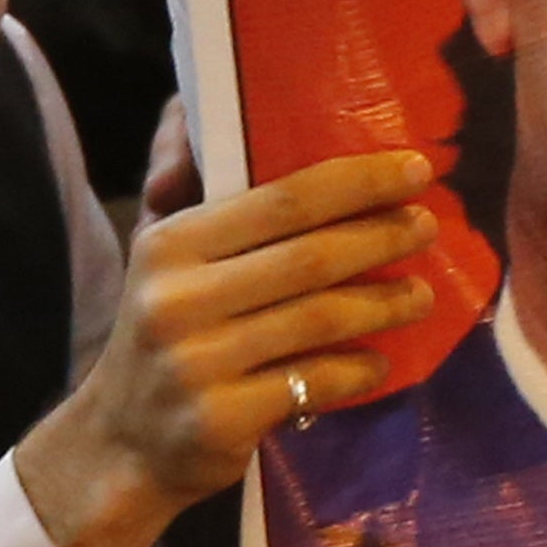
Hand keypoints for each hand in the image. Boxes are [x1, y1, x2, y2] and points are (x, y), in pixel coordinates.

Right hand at [10, 148, 443, 546]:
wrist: (119, 443)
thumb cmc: (158, 330)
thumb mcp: (159, 251)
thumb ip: (189, 179)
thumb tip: (203, 103)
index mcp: (171, 245)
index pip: (281, 200)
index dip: (357, 182)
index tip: (413, 170)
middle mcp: (178, 300)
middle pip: (310, 258)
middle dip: (382, 237)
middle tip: (427, 228)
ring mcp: (199, 364)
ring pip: (320, 320)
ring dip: (384, 304)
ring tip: (421, 295)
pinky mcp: (222, 420)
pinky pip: (313, 382)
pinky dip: (357, 370)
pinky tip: (379, 363)